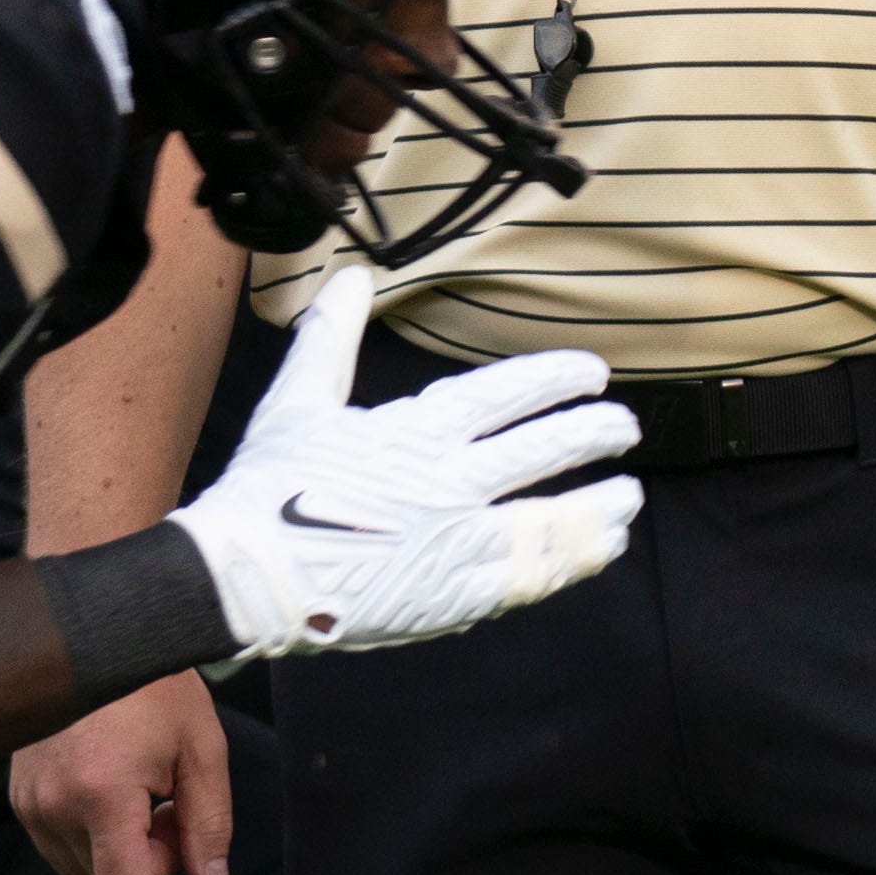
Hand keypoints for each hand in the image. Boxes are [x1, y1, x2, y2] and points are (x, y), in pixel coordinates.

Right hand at [10, 672, 232, 874]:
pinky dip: (92, 827)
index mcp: (103, 794)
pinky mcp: (16, 790)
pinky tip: (108, 776)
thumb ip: (208, 824)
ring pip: (87, 862)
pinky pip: (61, 839)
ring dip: (121, 841)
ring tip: (137, 776)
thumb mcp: (200, 747)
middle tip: (170, 794)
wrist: (92, 626)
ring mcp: (28, 798)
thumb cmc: (151, 678)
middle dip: (152, 852)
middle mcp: (55, 804)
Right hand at [168, 266, 641, 658]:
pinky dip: (571, 560)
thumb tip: (348, 276)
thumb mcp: (296, 400)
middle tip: (625, 426)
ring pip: (549, 520)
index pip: (505, 395)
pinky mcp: (452, 598)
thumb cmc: (268, 486)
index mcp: (415, 431)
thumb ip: (331, 337)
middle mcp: (447, 484)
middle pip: (541, 453)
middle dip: (592, 434)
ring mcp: (455, 544)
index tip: (591, 372)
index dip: (555, 380)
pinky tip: (598, 549)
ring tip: (630, 497)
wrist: (246, 577)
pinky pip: (529, 578)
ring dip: (597, 507)